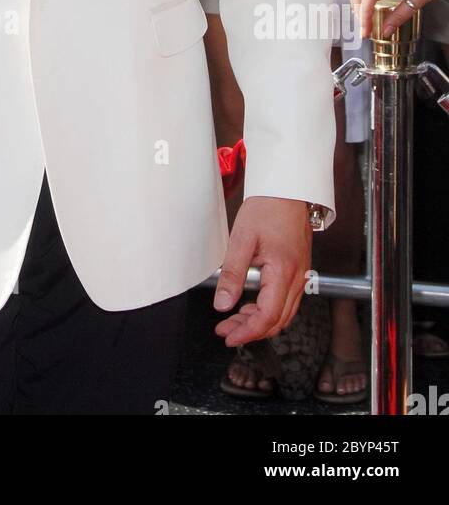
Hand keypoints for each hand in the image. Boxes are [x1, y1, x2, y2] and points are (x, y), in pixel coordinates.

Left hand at [213, 196, 311, 345]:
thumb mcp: (242, 239)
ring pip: (284, 314)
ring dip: (260, 322)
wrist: (287, 189)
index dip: (247, 332)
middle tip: (226, 330)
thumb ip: (232, 273)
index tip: (229, 336)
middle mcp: (297, 278)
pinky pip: (287, 302)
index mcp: (283, 271)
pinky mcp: (299, 271)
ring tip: (234, 320)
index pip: (267, 316)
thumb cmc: (267, 208)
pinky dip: (270, 310)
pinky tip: (252, 306)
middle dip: (250, 331)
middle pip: (277, 321)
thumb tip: (222, 303)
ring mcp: (301, 275)